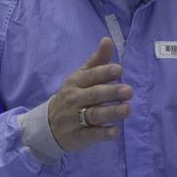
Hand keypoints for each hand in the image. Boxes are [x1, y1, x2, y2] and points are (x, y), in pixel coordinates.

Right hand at [47, 37, 132, 152]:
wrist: (48, 126)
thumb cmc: (71, 97)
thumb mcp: (80, 78)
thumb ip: (97, 61)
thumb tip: (108, 39)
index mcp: (75, 82)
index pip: (90, 76)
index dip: (104, 72)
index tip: (119, 70)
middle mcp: (74, 99)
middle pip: (94, 95)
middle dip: (111, 92)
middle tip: (129, 91)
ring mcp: (74, 119)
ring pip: (94, 114)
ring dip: (111, 112)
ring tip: (127, 109)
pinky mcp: (78, 136)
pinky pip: (91, 135)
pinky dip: (103, 134)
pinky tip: (115, 131)